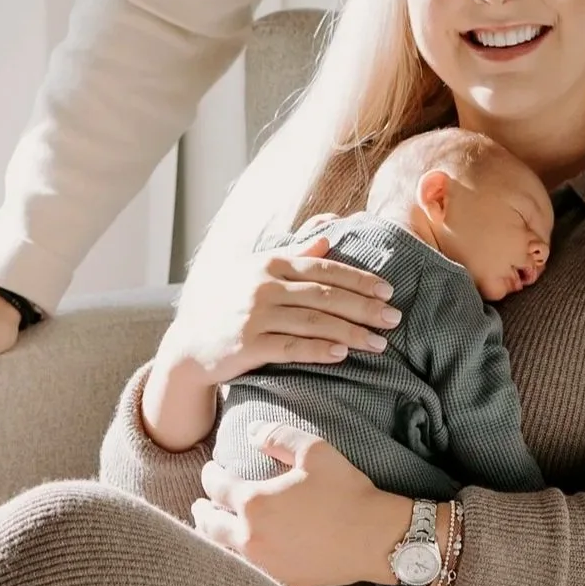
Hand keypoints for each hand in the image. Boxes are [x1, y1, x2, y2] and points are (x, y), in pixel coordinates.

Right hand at [139, 239, 398, 449]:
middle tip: (394, 318)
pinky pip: (291, 348)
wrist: (190, 344)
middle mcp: (262, 286)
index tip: (387, 290)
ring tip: (380, 343)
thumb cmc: (229, 304)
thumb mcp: (256, 270)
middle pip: (324, 295)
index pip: (323, 268)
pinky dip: (319, 350)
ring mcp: (254, 316)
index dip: (358, 279)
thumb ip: (293, 253)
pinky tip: (343, 353)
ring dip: (351, 332)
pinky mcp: (247, 346)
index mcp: (269, 263)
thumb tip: (328, 232)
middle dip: (364, 307)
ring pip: (313, 322)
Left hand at [191, 427, 409, 585]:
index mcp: (254, 503)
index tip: (211, 469)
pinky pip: (244, 572)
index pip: (217, 487)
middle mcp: (250, 537)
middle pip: (209, 523)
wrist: (376, 539)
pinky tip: (236, 554)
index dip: (210, 474)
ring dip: (212, 537)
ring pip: (221, 551)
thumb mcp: (314, 452)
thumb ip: (277, 436)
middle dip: (202, 510)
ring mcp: (263, 564)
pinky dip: (232, 560)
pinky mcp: (279, 582)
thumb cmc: (348, 492)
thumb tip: (249, 431)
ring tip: (212, 528)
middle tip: (199, 503)